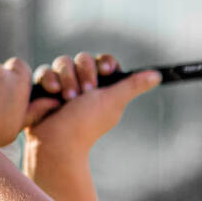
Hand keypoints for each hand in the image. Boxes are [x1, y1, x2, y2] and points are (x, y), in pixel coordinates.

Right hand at [24, 52, 160, 153]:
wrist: (55, 141)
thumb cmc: (87, 123)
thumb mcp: (114, 101)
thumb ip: (133, 86)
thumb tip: (157, 76)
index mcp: (103, 87)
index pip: (105, 62)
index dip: (105, 64)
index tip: (106, 71)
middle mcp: (83, 84)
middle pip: (83, 58)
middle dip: (84, 74)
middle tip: (84, 93)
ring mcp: (63, 85)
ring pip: (62, 62)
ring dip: (66, 78)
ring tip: (67, 98)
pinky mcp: (44, 88)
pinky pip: (44, 70)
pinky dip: (49, 79)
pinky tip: (52, 94)